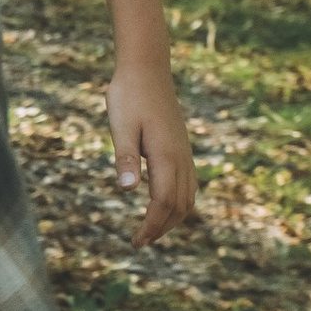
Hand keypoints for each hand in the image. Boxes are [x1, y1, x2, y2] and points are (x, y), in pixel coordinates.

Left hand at [107, 62, 196, 244]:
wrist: (146, 69)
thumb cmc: (129, 95)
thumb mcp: (121, 126)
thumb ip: (125, 158)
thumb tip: (129, 190)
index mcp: (165, 155)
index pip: (163, 203)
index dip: (151, 226)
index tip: (136, 242)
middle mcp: (180, 158)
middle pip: (179, 206)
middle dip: (162, 228)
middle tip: (140, 242)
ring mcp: (184, 153)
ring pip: (188, 197)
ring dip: (172, 218)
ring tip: (151, 230)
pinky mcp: (182, 147)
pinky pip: (189, 184)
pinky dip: (180, 202)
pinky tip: (165, 204)